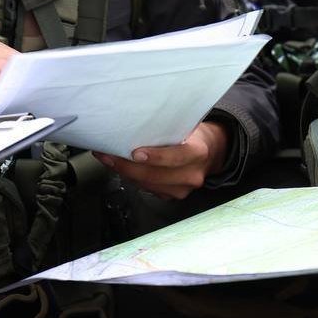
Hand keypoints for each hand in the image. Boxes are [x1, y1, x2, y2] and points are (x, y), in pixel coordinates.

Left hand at [95, 121, 229, 199]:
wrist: (210, 152)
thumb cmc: (194, 135)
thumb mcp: (187, 125)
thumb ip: (168, 127)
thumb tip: (136, 120)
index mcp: (198, 153)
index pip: (177, 157)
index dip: (155, 157)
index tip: (135, 153)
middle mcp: (191, 175)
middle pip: (154, 175)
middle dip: (126, 166)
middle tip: (106, 154)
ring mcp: (182, 189)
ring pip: (147, 185)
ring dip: (124, 173)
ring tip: (107, 158)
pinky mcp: (172, 196)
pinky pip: (147, 189)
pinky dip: (132, 178)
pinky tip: (120, 168)